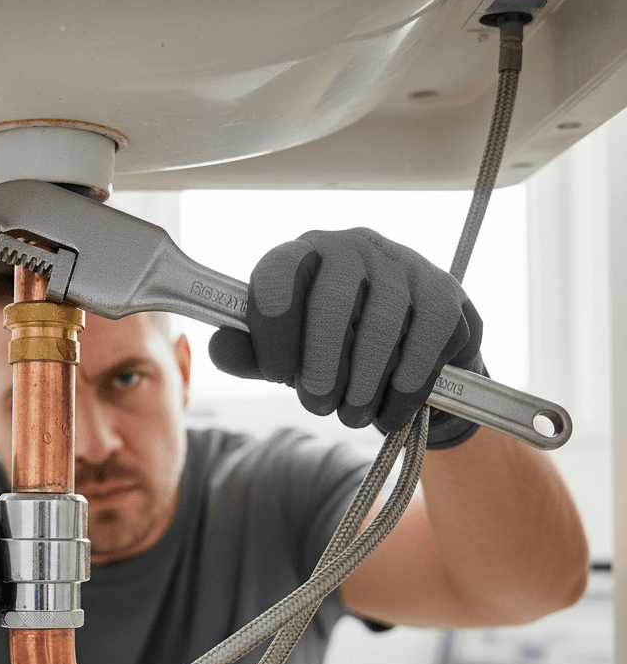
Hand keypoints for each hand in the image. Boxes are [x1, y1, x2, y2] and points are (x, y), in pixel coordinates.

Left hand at [208, 228, 484, 447]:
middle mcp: (350, 248)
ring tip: (353, 415)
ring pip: (382, 323)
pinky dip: (407, 384)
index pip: (276, 276)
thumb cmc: (333, 354)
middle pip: (332, 300)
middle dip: (322, 364)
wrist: (406, 360)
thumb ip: (251, 354)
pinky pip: (427, 339)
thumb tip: (218, 347)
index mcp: (300, 256)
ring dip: (364, 383)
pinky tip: (391, 409)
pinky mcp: (445, 293)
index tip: (278, 374)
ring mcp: (402, 265)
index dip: (273, 332)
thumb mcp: (286, 356)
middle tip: (317, 404)